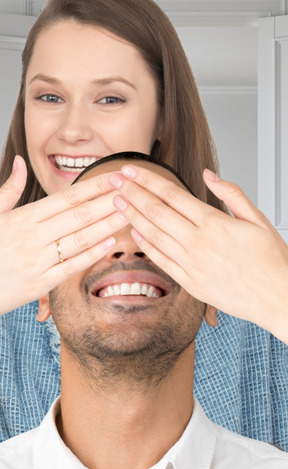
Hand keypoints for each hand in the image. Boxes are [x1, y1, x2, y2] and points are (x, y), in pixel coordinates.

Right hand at [0, 156, 126, 313]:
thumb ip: (9, 189)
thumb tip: (20, 162)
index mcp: (24, 217)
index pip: (67, 197)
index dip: (94, 186)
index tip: (115, 176)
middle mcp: (33, 237)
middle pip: (79, 215)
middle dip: (109, 201)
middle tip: (132, 191)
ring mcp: (37, 261)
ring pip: (80, 239)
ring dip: (108, 225)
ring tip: (130, 213)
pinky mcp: (39, 284)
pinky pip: (70, 267)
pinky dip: (91, 255)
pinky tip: (110, 244)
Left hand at [108, 165, 287, 343]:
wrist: (277, 298)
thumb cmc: (271, 260)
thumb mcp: (258, 219)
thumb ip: (231, 194)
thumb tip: (208, 175)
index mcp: (215, 223)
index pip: (172, 195)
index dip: (147, 180)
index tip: (131, 169)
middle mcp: (198, 243)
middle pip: (156, 212)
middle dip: (131, 193)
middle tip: (113, 179)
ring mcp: (192, 264)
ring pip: (153, 235)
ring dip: (132, 216)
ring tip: (116, 201)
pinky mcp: (190, 283)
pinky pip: (161, 260)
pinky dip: (146, 245)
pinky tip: (134, 233)